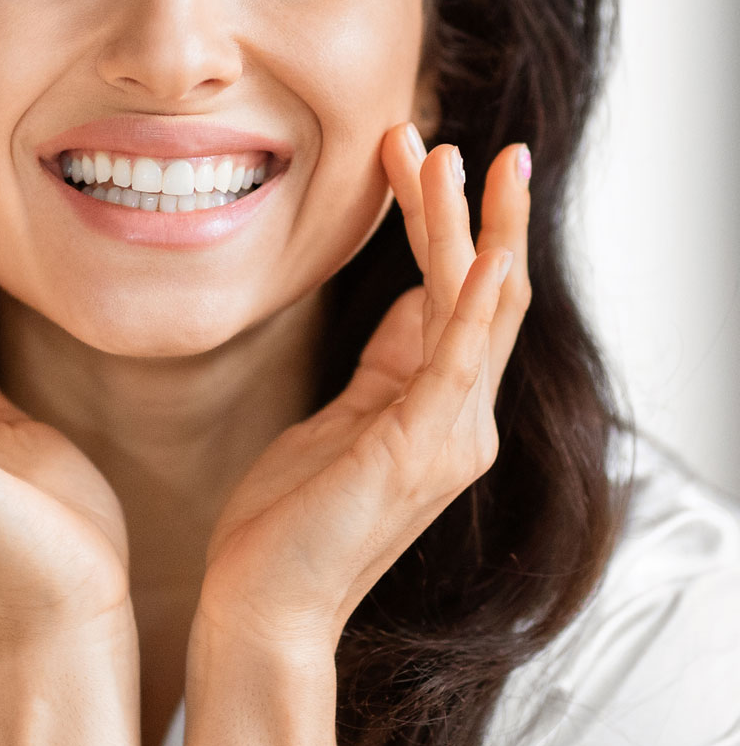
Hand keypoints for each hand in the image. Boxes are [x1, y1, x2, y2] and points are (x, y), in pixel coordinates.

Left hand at [194, 124, 530, 656]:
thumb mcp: (341, 421)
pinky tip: (483, 237)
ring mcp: (453, 435)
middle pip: (480, 290)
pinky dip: (476, 289)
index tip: (411, 157)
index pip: (454, 298)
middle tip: (437, 135)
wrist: (263, 609)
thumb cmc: (286, 522)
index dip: (438, 224)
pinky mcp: (425, 445)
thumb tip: (415, 302)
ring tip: (450, 153)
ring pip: (477, 303)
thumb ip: (387, 366)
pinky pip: (462, 351)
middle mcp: (463, 421)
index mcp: (440, 412)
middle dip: (462, 208)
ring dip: (466, 224)